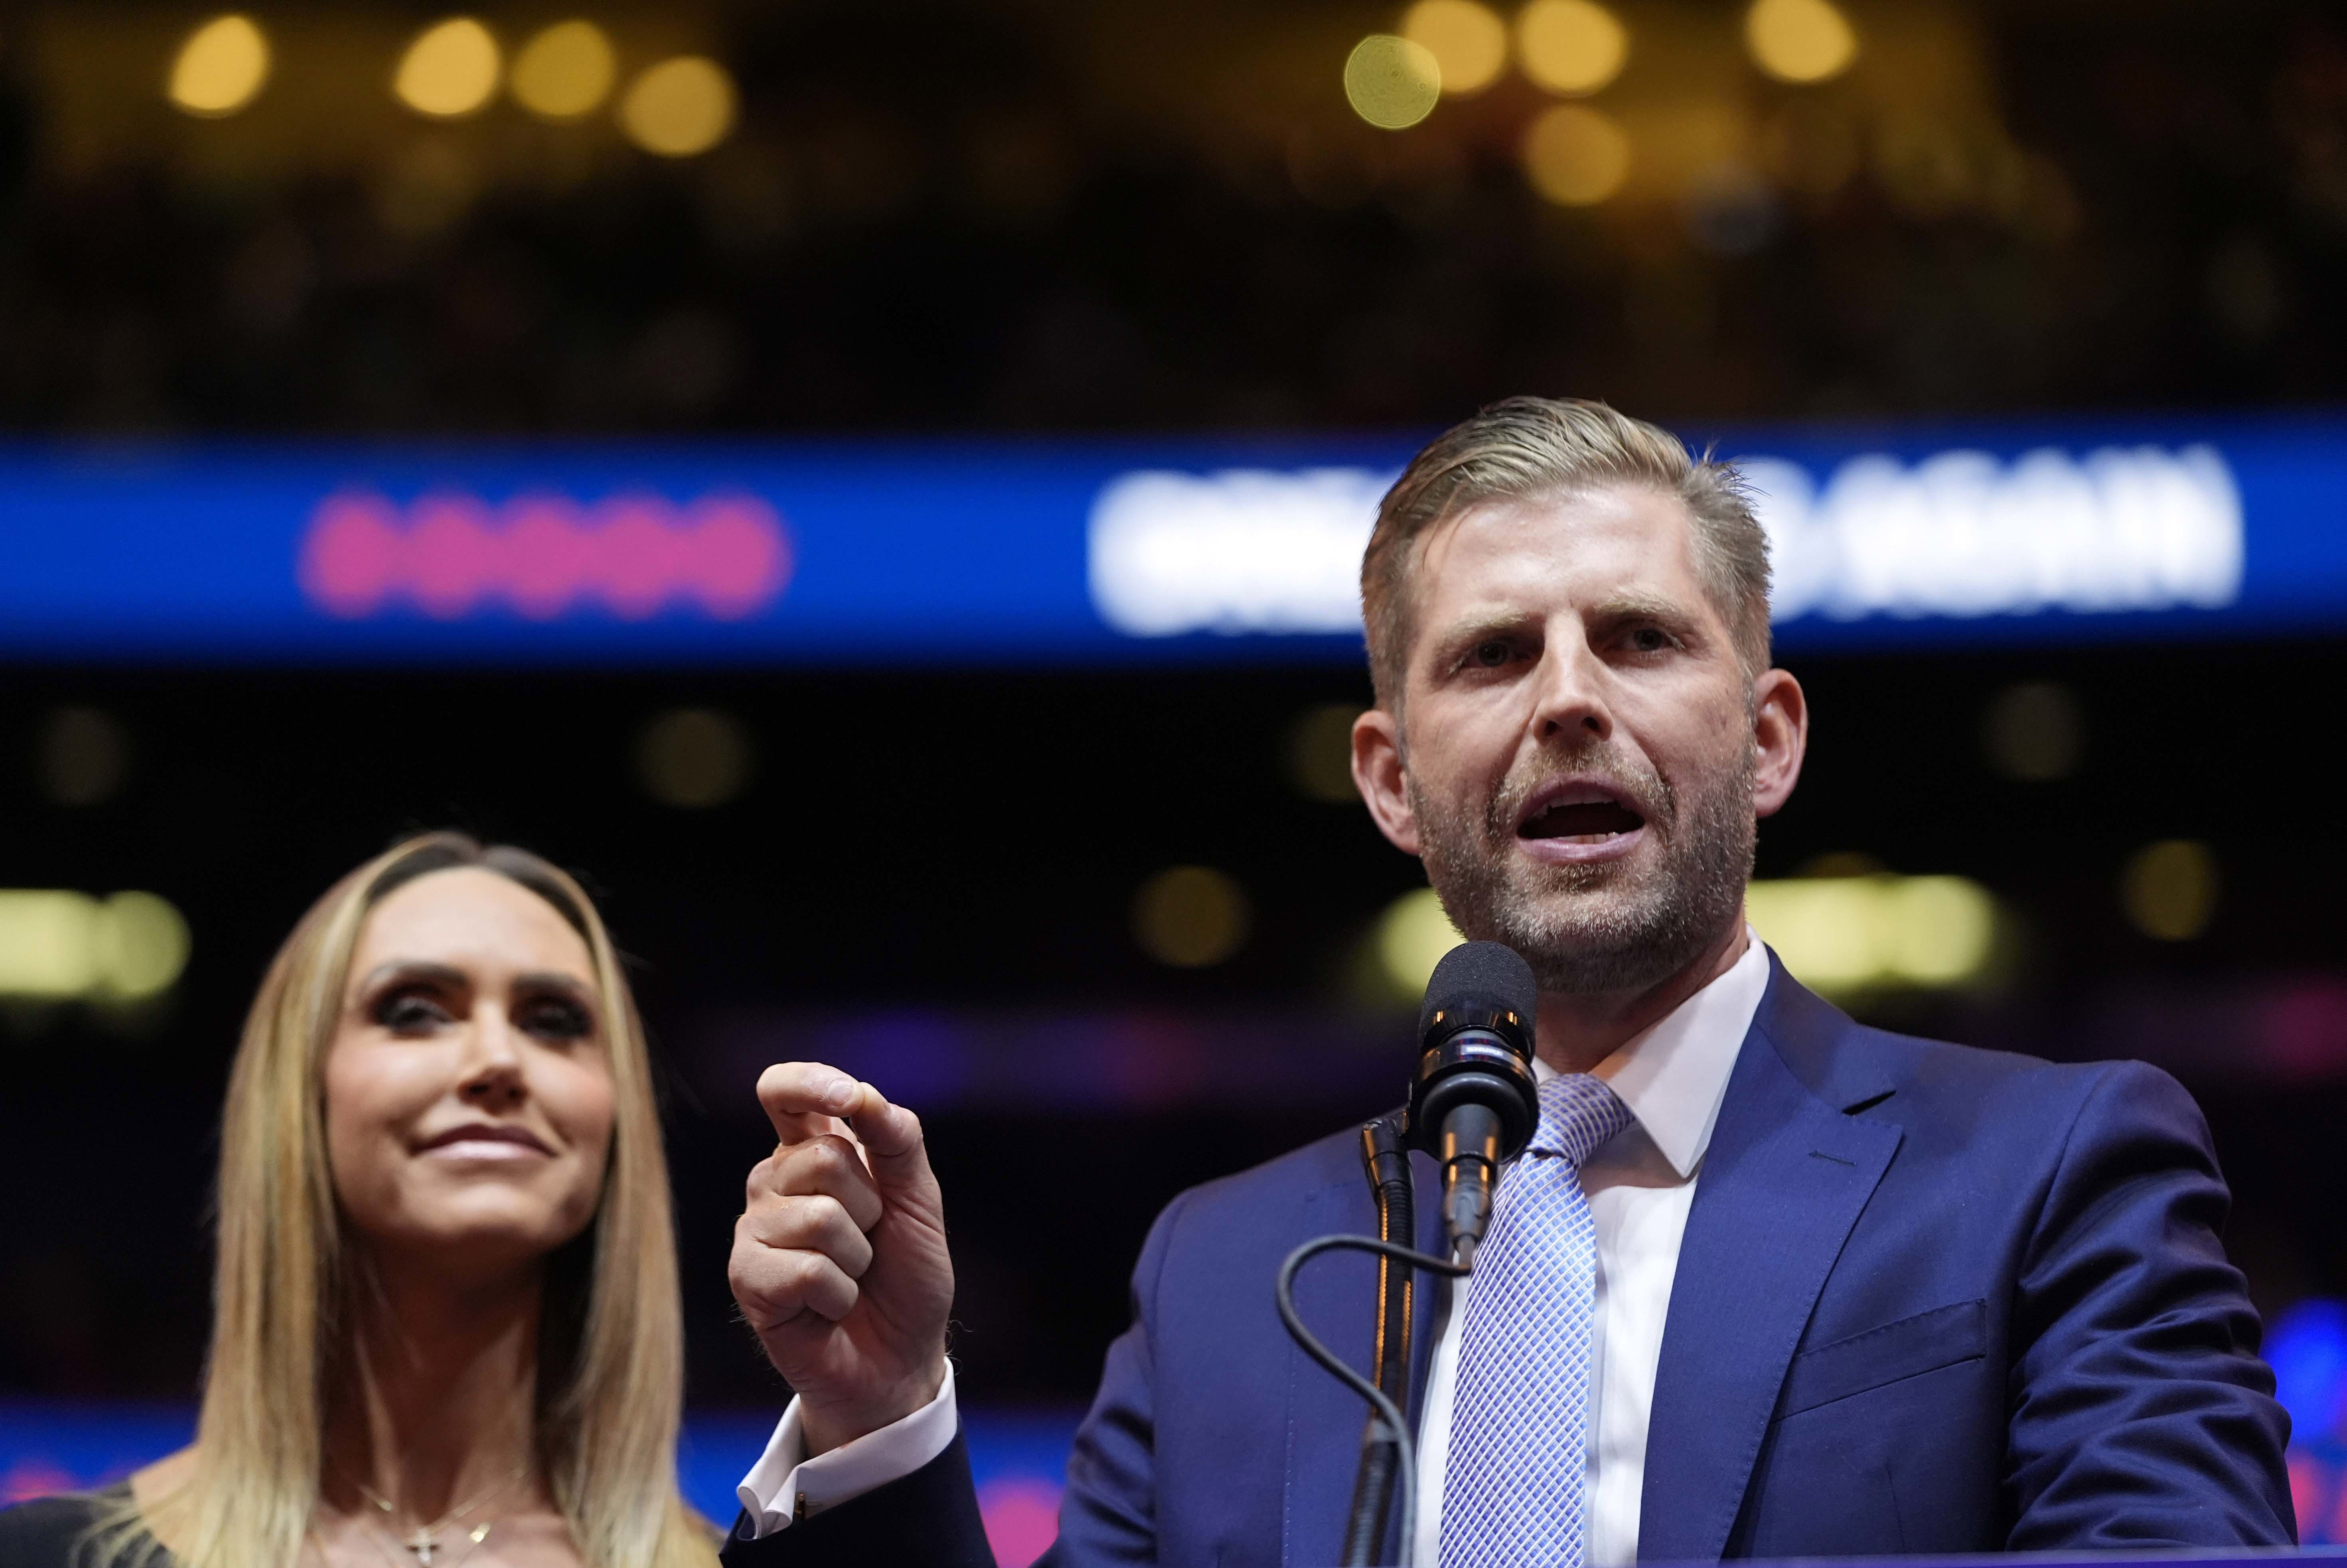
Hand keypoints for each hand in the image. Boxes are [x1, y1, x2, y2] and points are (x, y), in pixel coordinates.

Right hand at [729, 1063, 953, 1454]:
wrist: (901, 1358)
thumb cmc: (906, 1274)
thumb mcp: (919, 1198)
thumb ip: (897, 1138)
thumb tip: (862, 1094)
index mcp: (813, 1149)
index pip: (785, 1090)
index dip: (810, 1083)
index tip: (846, 1098)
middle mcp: (775, 1181)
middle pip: (821, 1157)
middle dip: (870, 1204)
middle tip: (871, 1239)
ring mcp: (755, 1229)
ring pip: (818, 1216)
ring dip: (858, 1256)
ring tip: (852, 1276)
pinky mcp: (747, 1278)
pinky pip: (805, 1270)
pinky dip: (839, 1293)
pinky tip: (831, 1306)